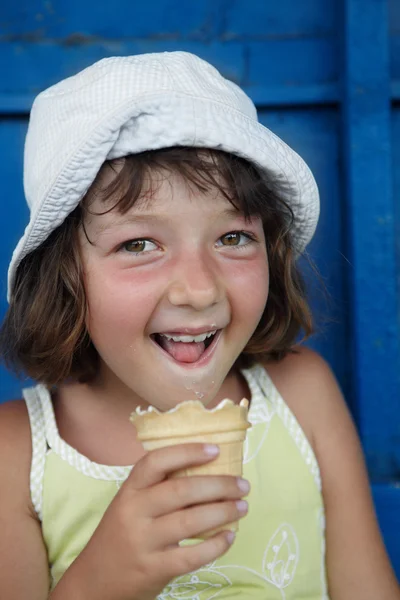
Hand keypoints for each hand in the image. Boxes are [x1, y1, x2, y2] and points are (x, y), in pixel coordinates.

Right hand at [67, 444, 248, 599]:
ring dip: (223, 512)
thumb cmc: (120, 536)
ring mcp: (143, 542)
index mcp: (129, 490)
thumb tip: (206, 469)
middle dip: (219, 485)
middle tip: (242, 484)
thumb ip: (157, 488)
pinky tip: (229, 536)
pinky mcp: (153, 569)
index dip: (187, 452)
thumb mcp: (130, 505)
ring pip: (190, 521)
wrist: (94, 582)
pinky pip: (192, 555)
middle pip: (181, 490)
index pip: (156, 462)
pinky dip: (216, 545)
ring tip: (242, 507)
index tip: (214, 449)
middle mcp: (134, 512)